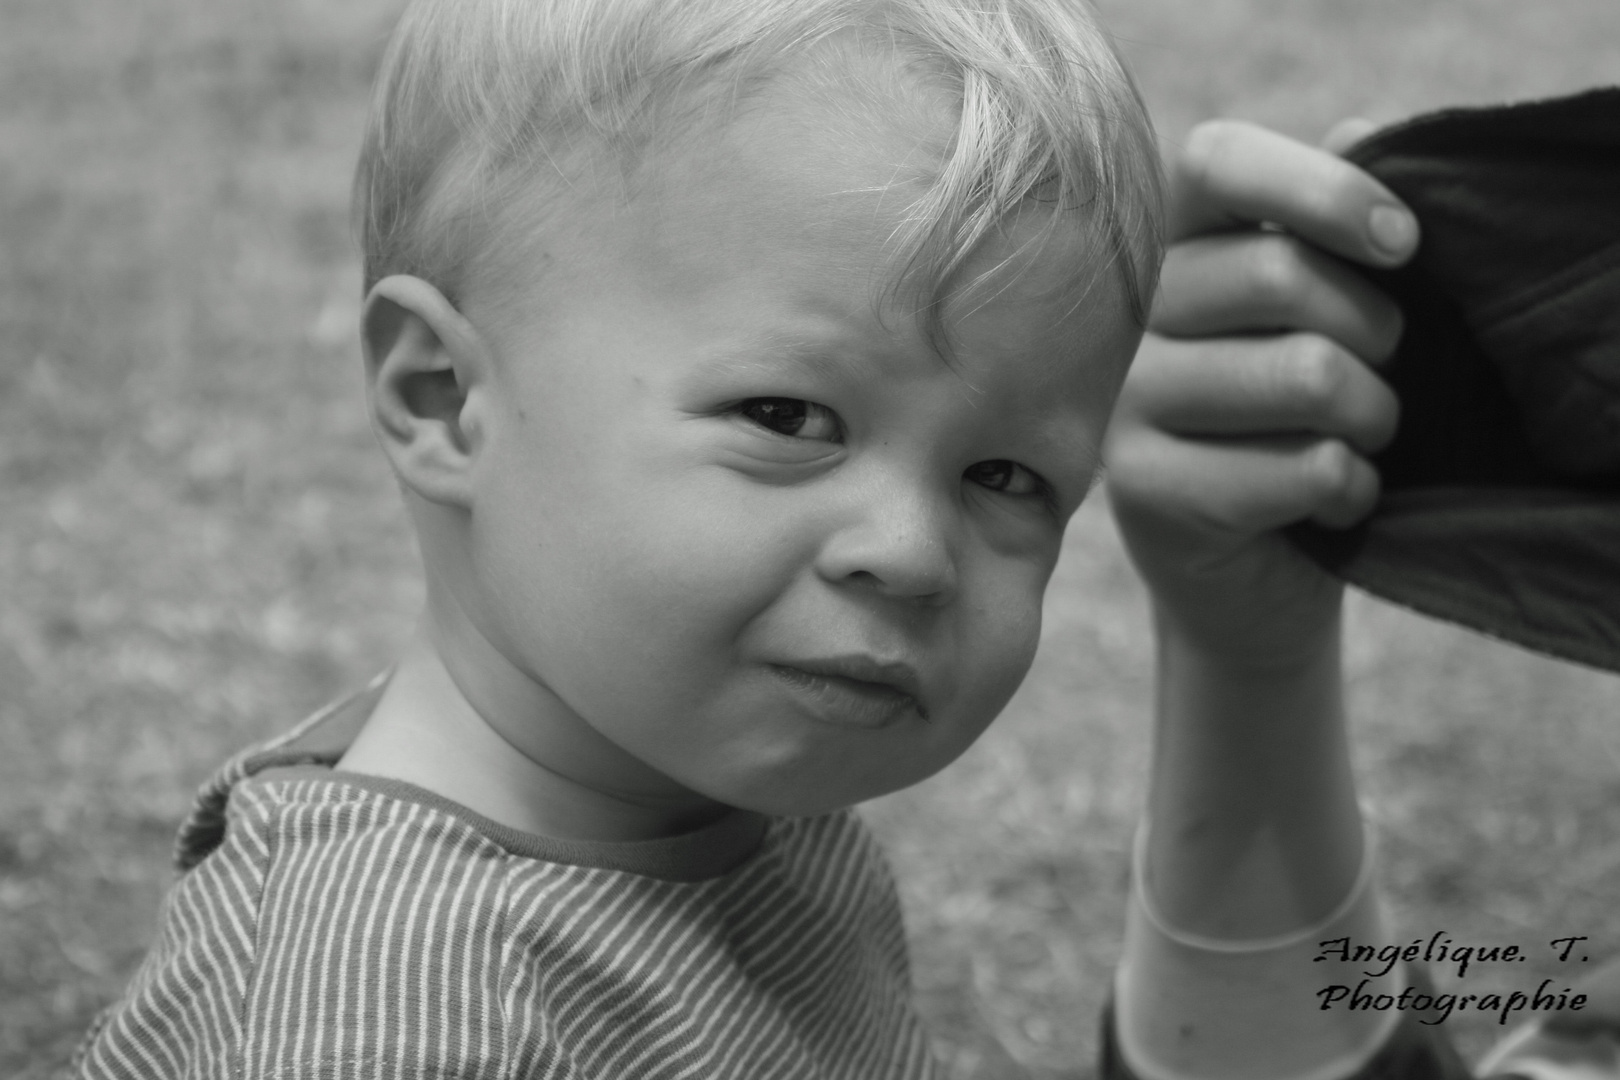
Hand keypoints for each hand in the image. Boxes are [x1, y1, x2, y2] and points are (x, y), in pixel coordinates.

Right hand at [1105, 120, 1417, 671]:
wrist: (1247, 584)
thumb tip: (1363, 132)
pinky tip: (1334, 502)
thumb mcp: (1319, 324)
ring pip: (1304, 375)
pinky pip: (1300, 469)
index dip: (1320, 186)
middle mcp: (1131, 322)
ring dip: (1375, 416)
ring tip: (1364, 440)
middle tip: (1383, 372)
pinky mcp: (1143, 491)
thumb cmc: (1295, 434)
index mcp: (1171, 254)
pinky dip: (1353, 488)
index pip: (1214, 161)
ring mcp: (1125, 406)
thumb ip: (1332, 229)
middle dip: (1378, 331)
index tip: (1402, 244)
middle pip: (1280, 274)